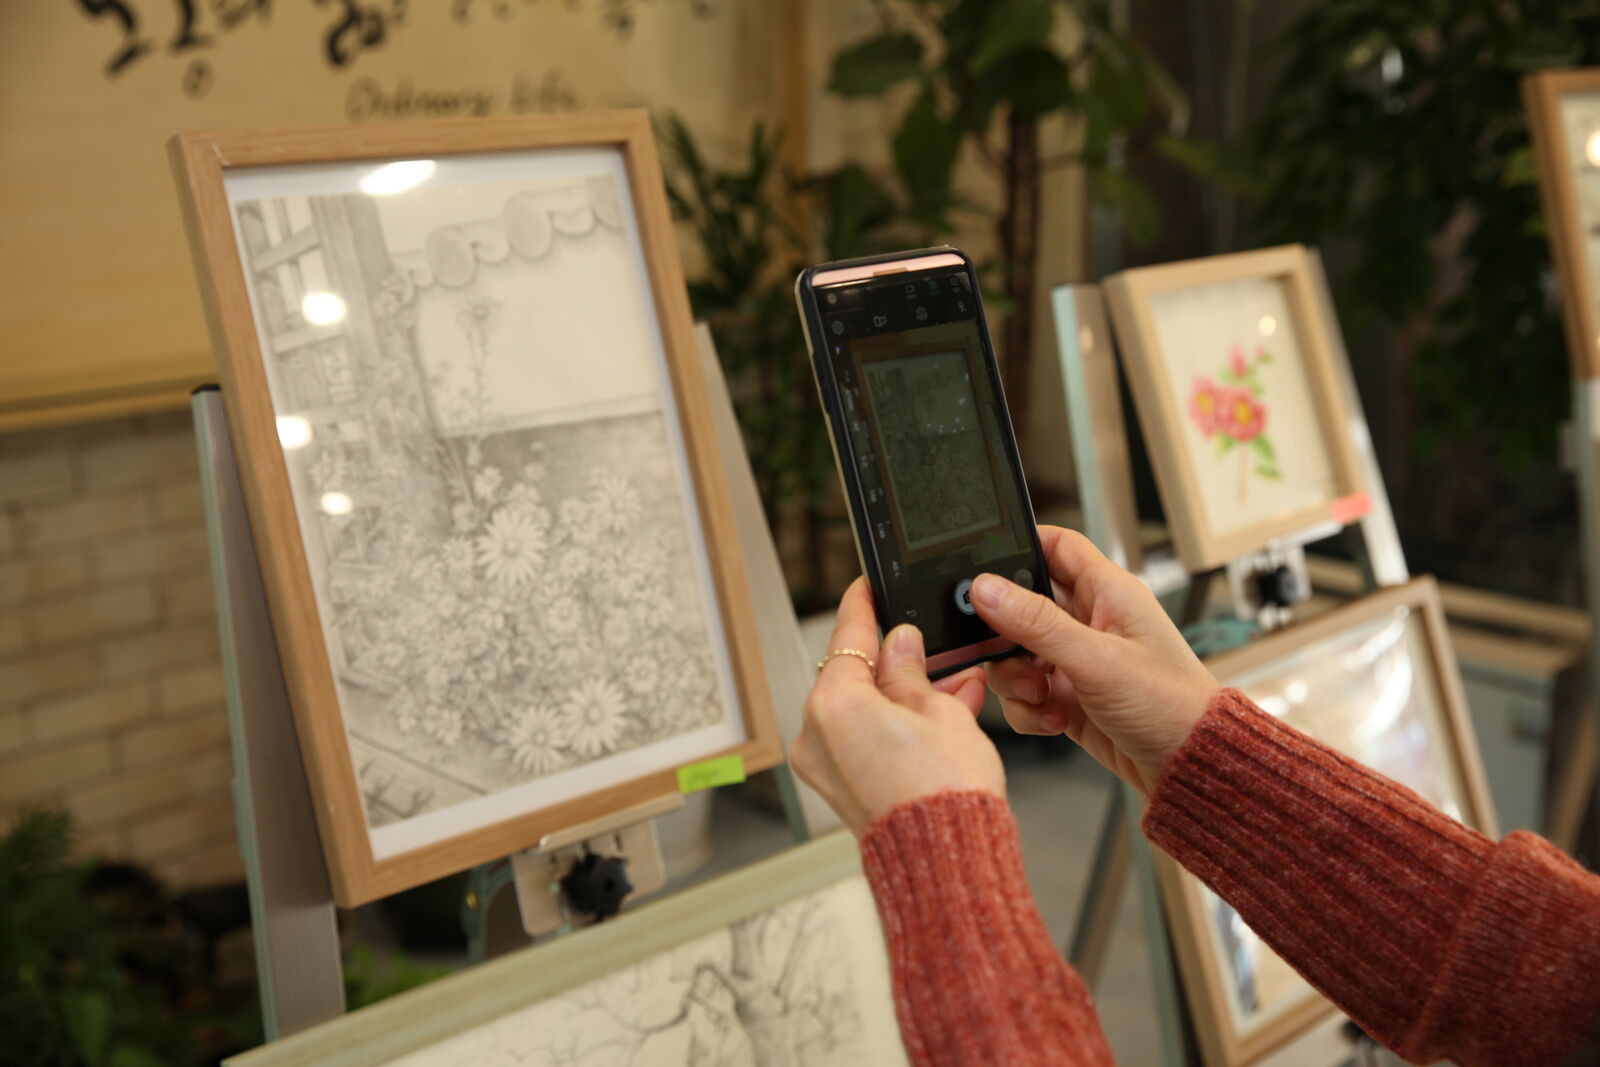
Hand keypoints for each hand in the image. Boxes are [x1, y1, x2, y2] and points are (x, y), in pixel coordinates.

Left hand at [790, 577, 1002, 835]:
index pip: (848, 636)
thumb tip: (901, 644)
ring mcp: (825, 767)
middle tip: (933, 649)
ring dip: (904, 698)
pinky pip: (865, 742)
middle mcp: (816, 735)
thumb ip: (911, 670)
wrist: (949, 863)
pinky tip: (938, 718)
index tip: (868, 586)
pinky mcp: (842, 790)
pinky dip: (896, 728)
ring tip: (953, 689)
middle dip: (898, 663)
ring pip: (864, 712)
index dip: (864, 605)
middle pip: (855, 677)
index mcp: (833, 704)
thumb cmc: (945, 794)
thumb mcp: (940, 711)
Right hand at [971, 526, 1217, 794]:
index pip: (1056, 545)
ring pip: (1016, 652)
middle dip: (1006, 633)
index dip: (1019, 547)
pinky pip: (1025, 693)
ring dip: (1016, 678)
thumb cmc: (1171, 705)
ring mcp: (1077, 659)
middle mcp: (1090, 620)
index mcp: (1108, 592)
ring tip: (1041, 694)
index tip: (984, 569)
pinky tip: (1054, 719)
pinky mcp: (1068, 696)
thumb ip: (1037, 623)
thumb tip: (986, 589)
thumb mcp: (1096, 659)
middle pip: (1022, 604)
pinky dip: (1028, 709)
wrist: (1189, 767)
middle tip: (1008, 651)